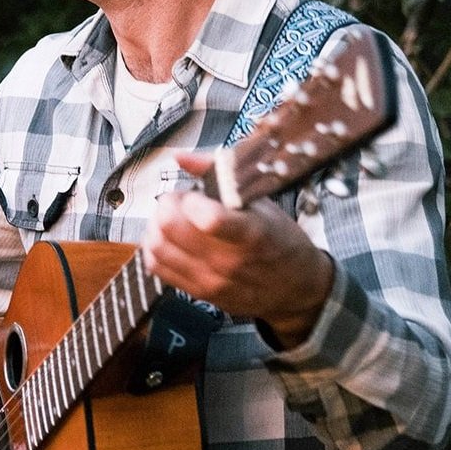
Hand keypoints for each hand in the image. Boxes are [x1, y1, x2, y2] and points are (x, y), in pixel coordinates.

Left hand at [141, 151, 333, 347]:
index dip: (191, 199)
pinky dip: (155, 247)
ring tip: (174, 219)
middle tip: (181, 201)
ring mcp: (209, 280)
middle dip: (169, 204)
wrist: (295, 289)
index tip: (196, 194)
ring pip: (157, 247)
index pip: (208, 219)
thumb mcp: (263, 203)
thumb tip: (180, 156)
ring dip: (157, 225)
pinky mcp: (198, 293)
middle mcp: (227, 261)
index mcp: (250, 234)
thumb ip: (220, 175)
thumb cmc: (281, 241)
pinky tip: (170, 238)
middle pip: (170, 227)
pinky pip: (156, 267)